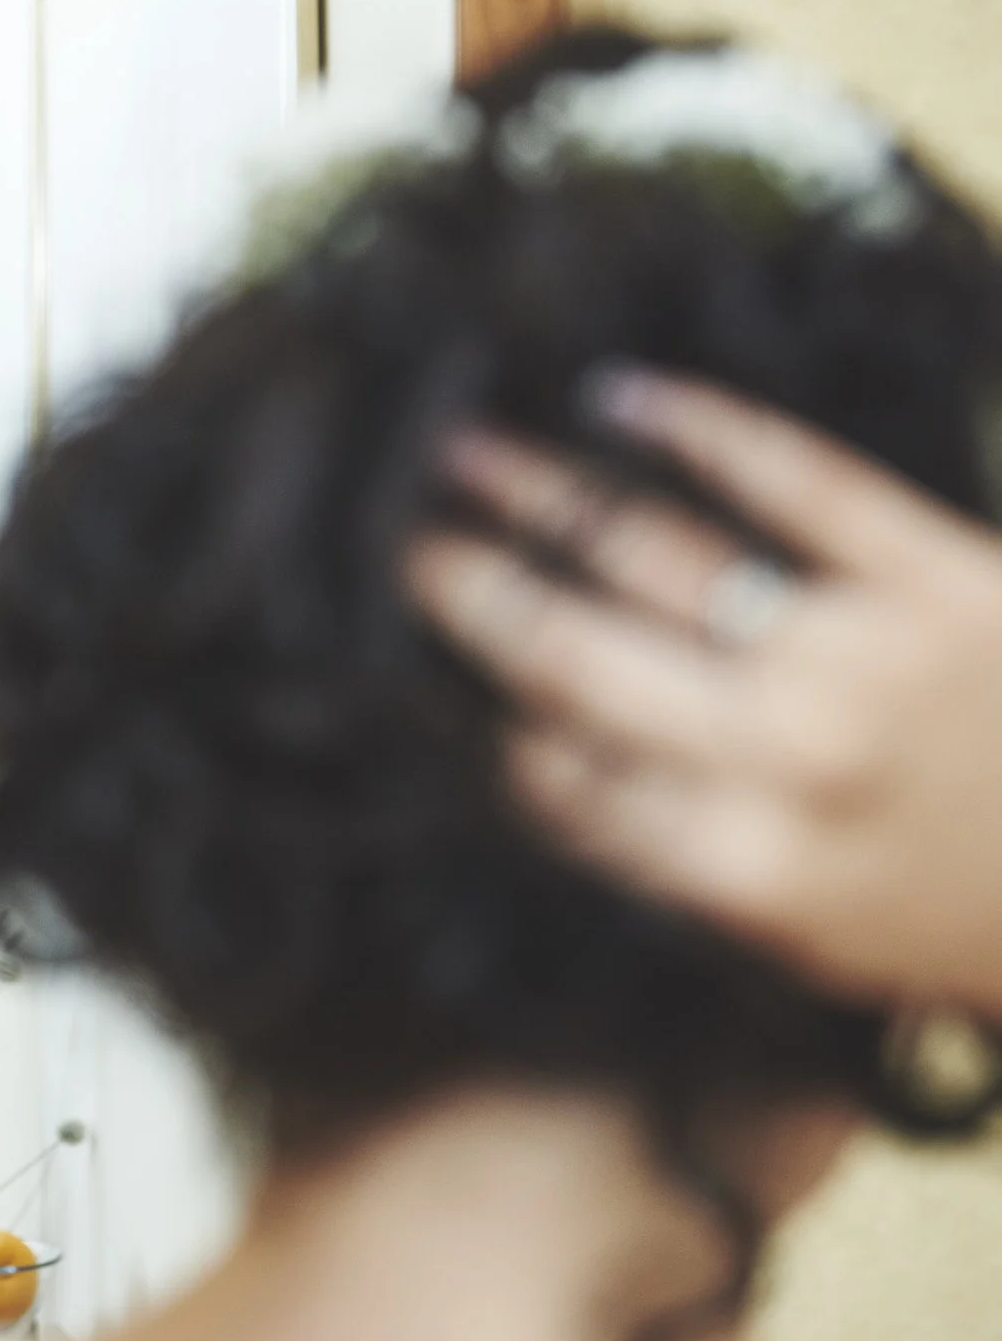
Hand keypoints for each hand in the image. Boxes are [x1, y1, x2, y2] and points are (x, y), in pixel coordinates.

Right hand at [403, 368, 1001, 1016]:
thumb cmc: (974, 918)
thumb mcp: (813, 945)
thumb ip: (680, 866)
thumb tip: (546, 774)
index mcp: (748, 868)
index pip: (561, 782)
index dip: (480, 723)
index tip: (420, 677)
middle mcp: (786, 758)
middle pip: (577, 659)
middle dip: (470, 595)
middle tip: (396, 544)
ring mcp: (861, 656)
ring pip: (656, 562)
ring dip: (542, 498)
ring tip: (462, 453)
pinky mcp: (939, 574)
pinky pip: (794, 483)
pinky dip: (700, 430)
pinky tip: (621, 395)